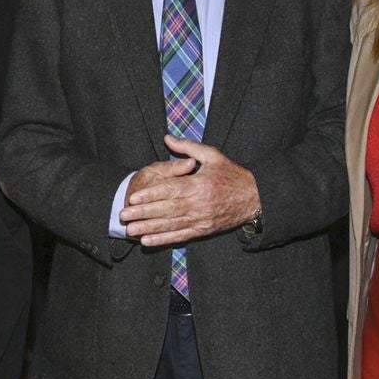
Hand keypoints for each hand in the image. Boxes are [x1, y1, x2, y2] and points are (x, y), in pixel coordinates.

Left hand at [120, 136, 259, 245]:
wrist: (255, 198)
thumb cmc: (232, 174)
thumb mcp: (213, 155)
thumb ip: (188, 148)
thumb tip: (167, 138)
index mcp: (200, 184)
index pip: (171, 190)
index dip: (151, 194)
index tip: (134, 197)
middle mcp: (200, 204)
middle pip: (167, 210)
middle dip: (143, 213)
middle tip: (124, 215)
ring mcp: (201, 220)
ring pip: (171, 225)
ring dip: (149, 228)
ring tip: (130, 230)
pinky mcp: (203, 230)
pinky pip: (180, 236)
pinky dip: (163, 240)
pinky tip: (148, 241)